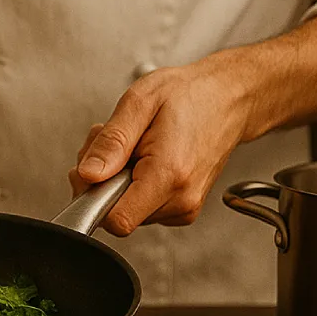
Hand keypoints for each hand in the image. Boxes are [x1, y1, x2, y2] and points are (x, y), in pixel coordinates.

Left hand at [68, 55, 253, 236]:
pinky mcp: (184, 208)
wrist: (228, 98)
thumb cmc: (190, 95)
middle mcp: (181, 199)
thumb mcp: (139, 102)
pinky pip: (142, 207)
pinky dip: (133, 184)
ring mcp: (185, 208)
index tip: (93, 169)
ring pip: (127, 210)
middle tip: (118, 145)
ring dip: (117, 180)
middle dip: (103, 180)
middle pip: (117, 214)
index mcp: (169, 175)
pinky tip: (144, 158)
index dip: (93, 195)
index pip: (117, 220)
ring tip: (135, 147)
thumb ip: (111, 141)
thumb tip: (88, 175)